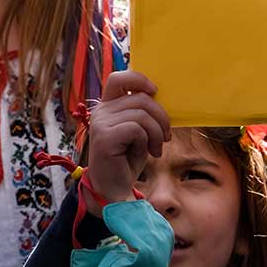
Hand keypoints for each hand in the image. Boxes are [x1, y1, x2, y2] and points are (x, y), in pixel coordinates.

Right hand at [86, 71, 170, 214]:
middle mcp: (101, 111)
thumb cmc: (128, 158)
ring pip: (142, 114)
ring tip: (157, 148)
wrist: (114, 188)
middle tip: (166, 136)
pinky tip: (147, 153)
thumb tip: (160, 96)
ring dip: (157, 133)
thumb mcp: (138, 130)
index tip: (155, 91)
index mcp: (108, 105)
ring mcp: (100, 123)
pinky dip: (148, 141)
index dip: (139, 79)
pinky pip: (137, 129)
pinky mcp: (104, 138)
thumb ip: (142, 112)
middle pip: (140, 98)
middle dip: (161, 117)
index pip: (118, 78)